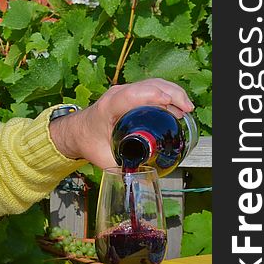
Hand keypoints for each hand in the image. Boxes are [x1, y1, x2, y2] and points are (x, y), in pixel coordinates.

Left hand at [50, 78, 193, 168]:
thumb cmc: (87, 141)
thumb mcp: (101, 157)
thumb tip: (138, 179)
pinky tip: (177, 106)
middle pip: (148, 86)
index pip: (131, 95)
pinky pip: (151, 87)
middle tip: (186, 110)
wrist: (76, 130)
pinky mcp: (129, 93)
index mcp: (108, 108)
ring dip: (172, 92)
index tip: (169, 103)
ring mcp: (123, 91)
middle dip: (171, 94)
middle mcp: (116, 95)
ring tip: (186, 109)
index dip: (152, 96)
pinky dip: (167, 92)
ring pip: (152, 84)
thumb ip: (119, 168)